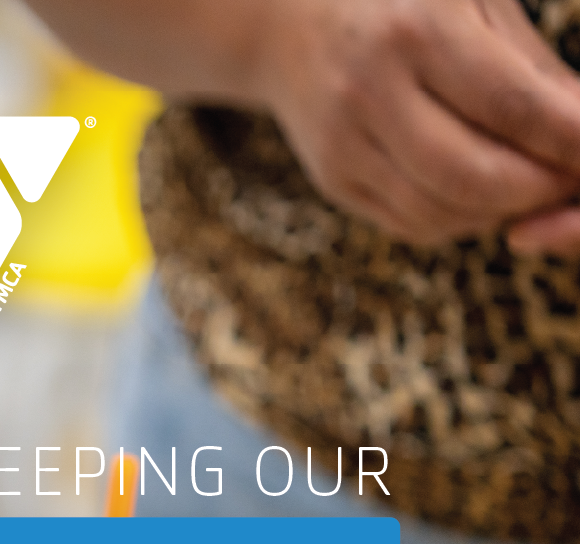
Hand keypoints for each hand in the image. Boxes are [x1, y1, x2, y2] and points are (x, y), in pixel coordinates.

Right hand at [247, 0, 579, 251]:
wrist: (289, 23)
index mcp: (415, 30)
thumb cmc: (405, 3)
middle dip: (540, 189)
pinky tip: (478, 190)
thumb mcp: (474, 6)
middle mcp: (369, 90)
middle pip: (475, 175)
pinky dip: (461, 219)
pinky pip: (413, 224)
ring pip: (443, 211)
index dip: (569, 142)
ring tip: (527, 181)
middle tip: (567, 177)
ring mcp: (342, 142)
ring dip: (502, 210)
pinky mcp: (332, 178)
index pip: (512, 106)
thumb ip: (535, 70)